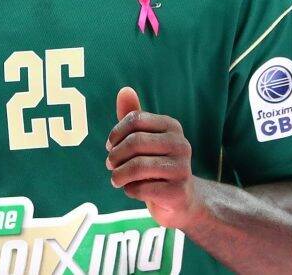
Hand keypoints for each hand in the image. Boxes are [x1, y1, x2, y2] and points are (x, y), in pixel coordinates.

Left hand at [105, 87, 201, 228]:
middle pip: (135, 142)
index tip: (109, 146)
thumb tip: (124, 90)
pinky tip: (131, 189)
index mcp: (172, 126)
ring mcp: (182, 168)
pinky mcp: (178, 192)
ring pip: (137, 166)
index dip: (116, 133)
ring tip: (115, 179)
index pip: (136, 119)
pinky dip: (130, 190)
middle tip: (109, 165)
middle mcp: (181, 144)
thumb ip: (133, 116)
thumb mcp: (145, 139)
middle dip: (115, 155)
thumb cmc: (157, 164)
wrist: (181, 200)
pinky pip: (142, 188)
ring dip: (119, 175)